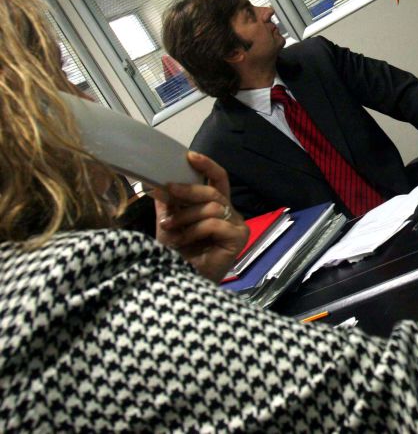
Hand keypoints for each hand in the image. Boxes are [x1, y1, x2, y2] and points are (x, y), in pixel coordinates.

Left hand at [154, 151, 248, 282]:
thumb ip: (168, 201)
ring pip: (212, 206)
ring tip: (170, 228)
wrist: (178, 282)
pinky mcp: (239, 237)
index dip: (207, 166)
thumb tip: (157, 178)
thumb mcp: (168, 222)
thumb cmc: (175, 256)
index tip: (190, 156)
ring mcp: (237, 225)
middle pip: (213, 191)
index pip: (218, 179)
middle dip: (188, 189)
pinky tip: (183, 241)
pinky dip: (195, 230)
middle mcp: (230, 213)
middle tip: (167, 190)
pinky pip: (215, 222)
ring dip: (186, 216)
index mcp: (216, 207)